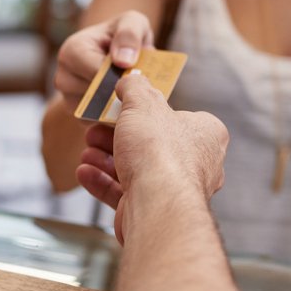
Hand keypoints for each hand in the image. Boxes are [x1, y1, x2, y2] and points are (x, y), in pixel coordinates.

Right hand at [53, 11, 152, 111]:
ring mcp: (69, 99)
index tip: (138, 75)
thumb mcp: (133, 22)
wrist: (119, 53)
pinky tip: (127, 104)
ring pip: (96, 112)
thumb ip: (130, 34)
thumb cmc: (125, 35)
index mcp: (72, 51)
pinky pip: (98, 124)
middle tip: (140, 87)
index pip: (95, 72)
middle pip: (94, 96)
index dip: (119, 76)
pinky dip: (115, 117)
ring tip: (133, 93)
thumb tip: (123, 61)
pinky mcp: (79, 116)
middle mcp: (63, 77)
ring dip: (119, 106)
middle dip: (119, 92)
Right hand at [76, 72, 228, 242]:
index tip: (122, 109)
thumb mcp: (143, 103)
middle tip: (95, 130)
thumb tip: (131, 80)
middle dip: (116, 138)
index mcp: (206, 135)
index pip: (179, 117)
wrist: (156, 204)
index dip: (147, 112)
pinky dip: (103, 182)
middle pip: (151, 144)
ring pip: (136, 170)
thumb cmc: (159, 151)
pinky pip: (125, 193)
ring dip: (106, 160)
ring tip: (86, 151)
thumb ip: (136, 87)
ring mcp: (175, 191)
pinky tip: (84, 172)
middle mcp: (197, 165)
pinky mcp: (154, 211)